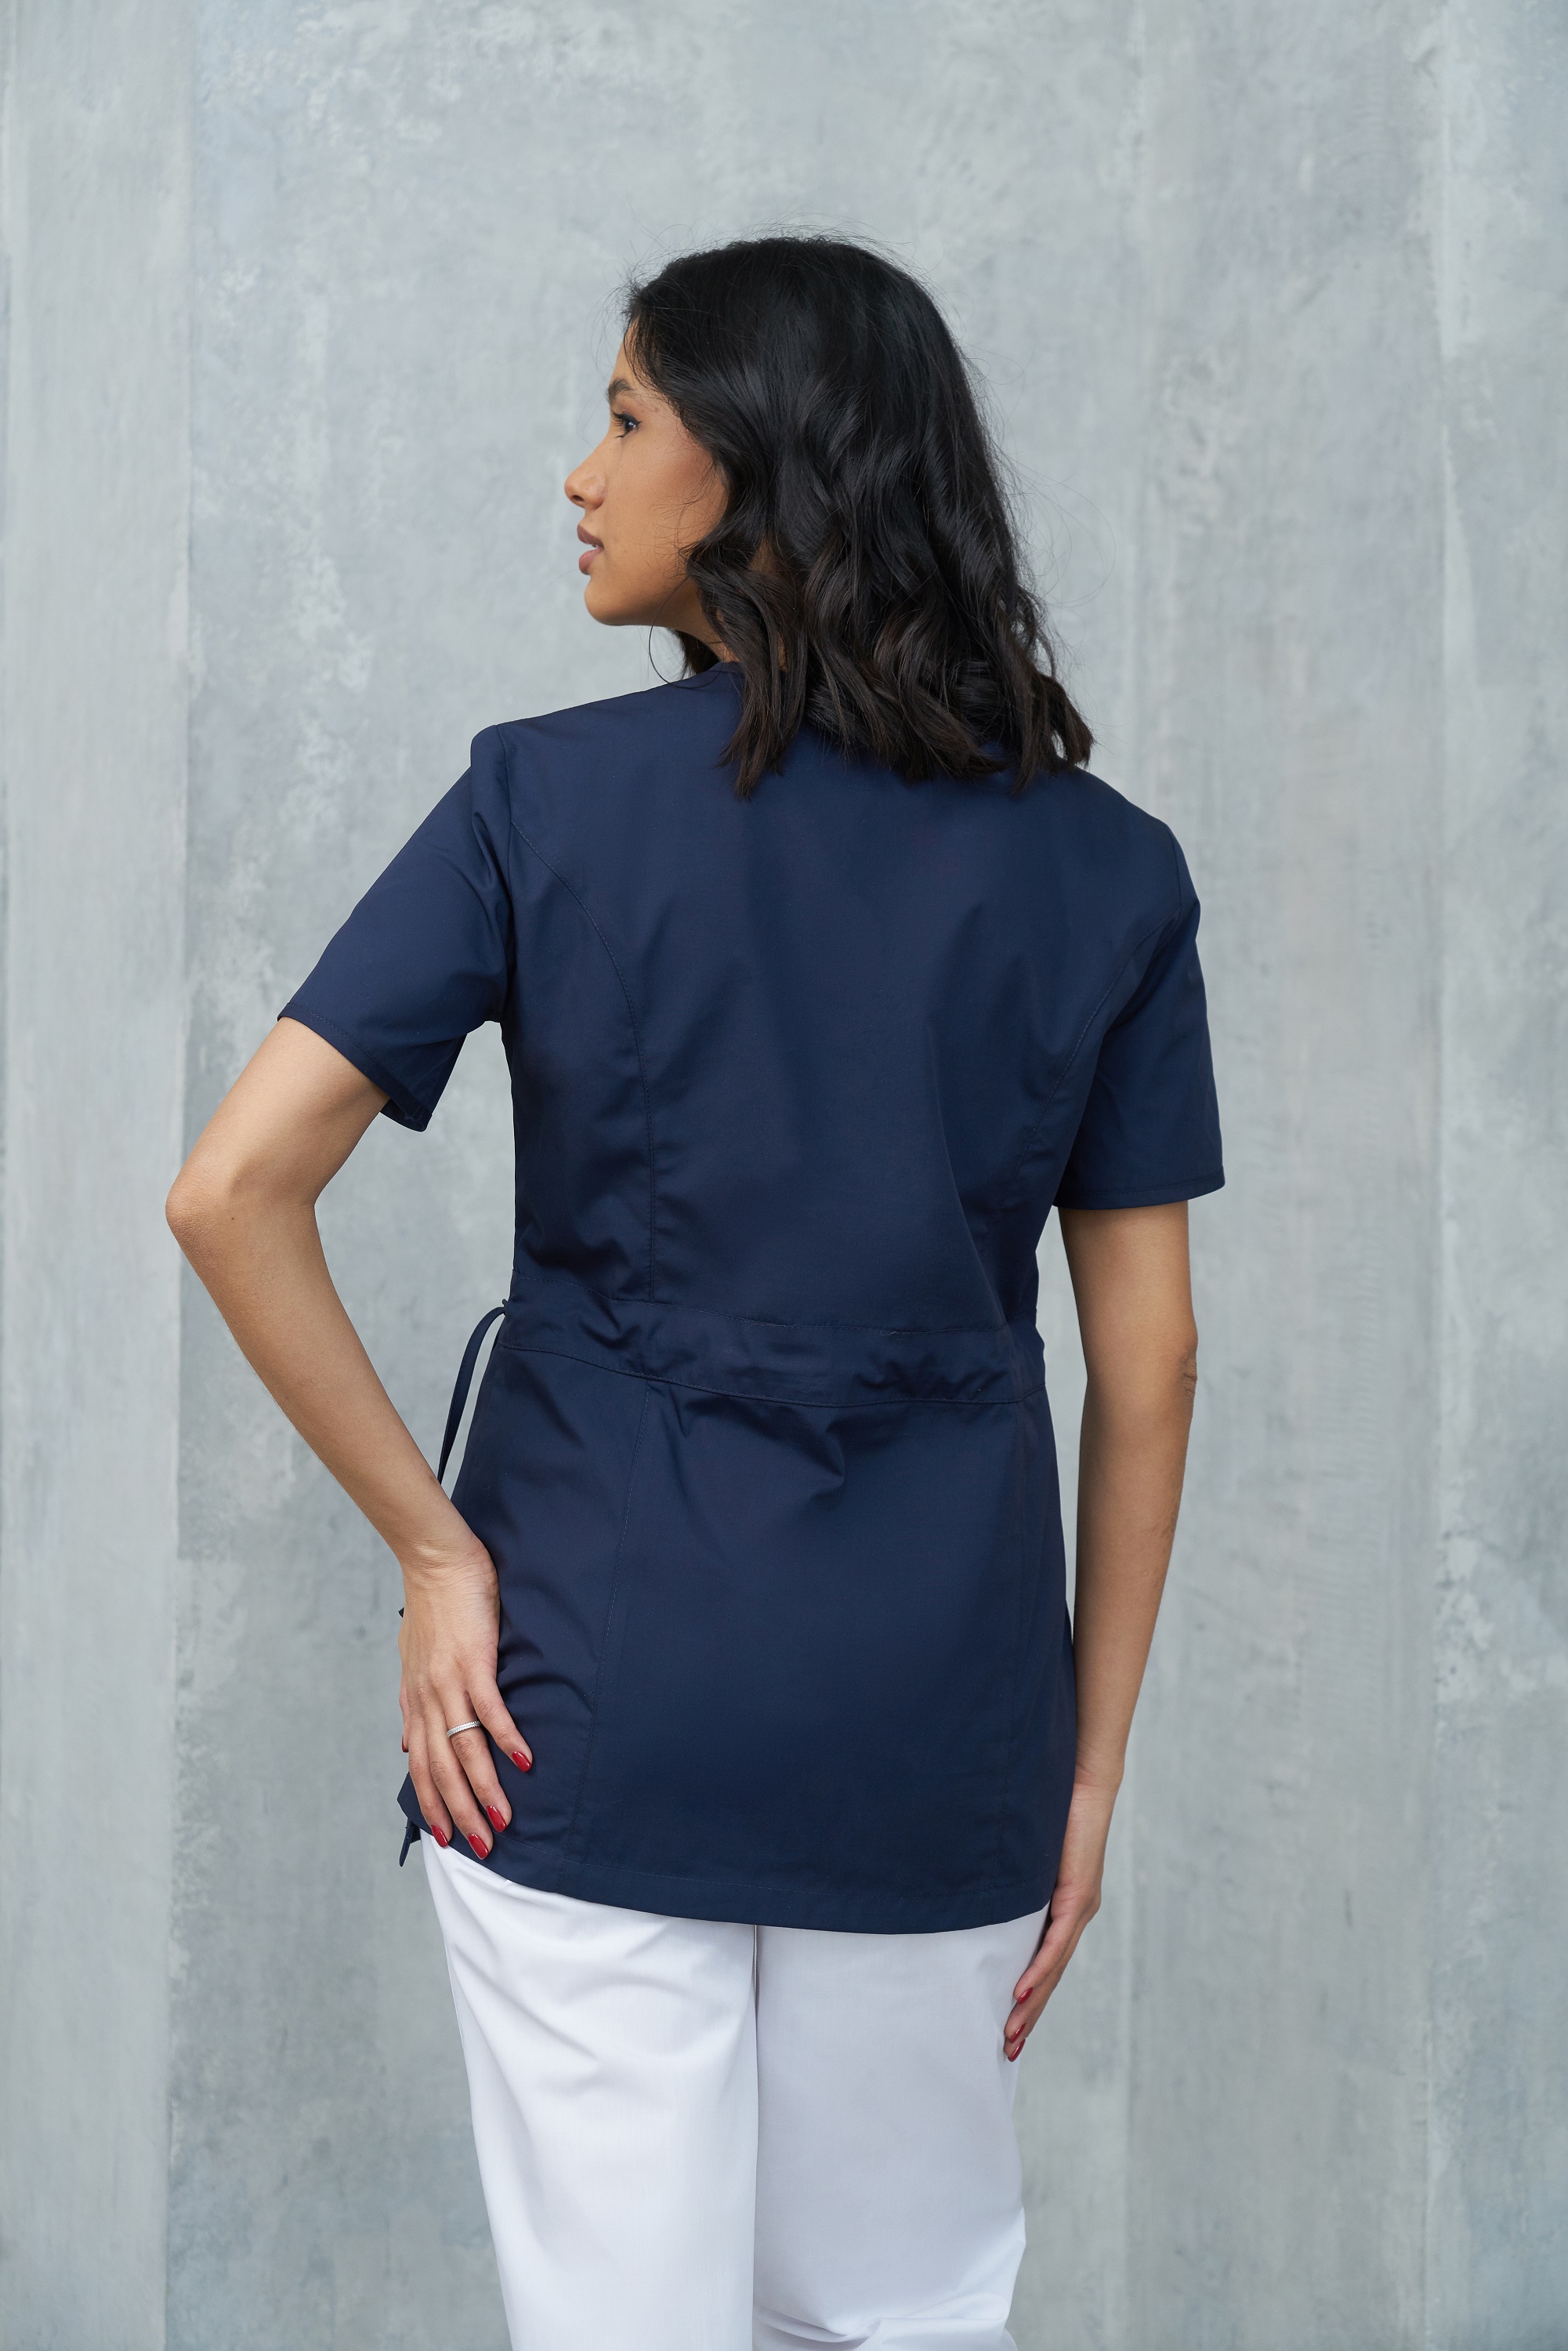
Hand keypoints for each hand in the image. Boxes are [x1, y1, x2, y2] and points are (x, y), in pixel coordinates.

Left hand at [398, 1534, 531, 1859]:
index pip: (422, 1766)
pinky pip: (489, 1708)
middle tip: (480, 1847)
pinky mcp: (474, 1661)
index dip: (432, 1804)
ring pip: (463, 1748)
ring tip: (503, 1818)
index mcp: (416, 1701)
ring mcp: (449, 1681)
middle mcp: (428, 1699)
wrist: (435, 1560)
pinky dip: (505, 1737)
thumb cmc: (430, 1607)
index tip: (445, 1838)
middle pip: (441, 1768)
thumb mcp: (411, 1660)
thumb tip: (405, 1745)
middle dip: (459, 1811)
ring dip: (483, 1787)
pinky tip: (524, 1761)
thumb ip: (410, 1706)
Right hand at [1003, 1774, 1116, 2060]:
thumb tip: (972, 1889)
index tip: (1009, 2030)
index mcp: (1063, 1910)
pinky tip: (1022, 1993)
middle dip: (1028, 2017)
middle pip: (1049, 1978)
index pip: (1045, 1965)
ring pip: (1053, 1969)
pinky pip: (1056, 1942)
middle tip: (1007, 2051)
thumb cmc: (1051, 1808)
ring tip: (1010, 2034)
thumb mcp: (1022, 1855)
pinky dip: (1039, 1969)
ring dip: (1031, 2005)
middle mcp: (1076, 1916)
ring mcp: (1079, 1908)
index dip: (1028, 2000)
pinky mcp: (1078, 1895)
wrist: (1083, 1777)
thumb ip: (1006, 1878)